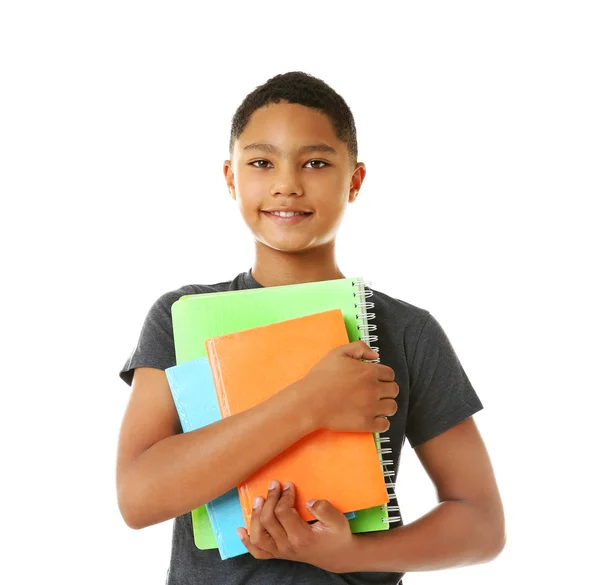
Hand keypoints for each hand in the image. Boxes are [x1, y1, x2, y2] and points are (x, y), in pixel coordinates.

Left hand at [237, 480, 355, 573]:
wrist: (337, 556)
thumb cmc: (337, 536)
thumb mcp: (338, 520)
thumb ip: (324, 509)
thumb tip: (307, 501)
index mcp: (301, 537)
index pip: (283, 512)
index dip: (284, 495)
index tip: (288, 485)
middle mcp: (287, 546)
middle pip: (268, 520)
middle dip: (270, 499)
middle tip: (274, 484)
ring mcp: (280, 552)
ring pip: (258, 536)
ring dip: (255, 516)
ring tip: (259, 499)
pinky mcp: (278, 554)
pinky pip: (258, 552)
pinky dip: (247, 542)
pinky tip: (241, 530)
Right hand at [294, 340, 398, 432]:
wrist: (310, 401)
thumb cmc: (321, 377)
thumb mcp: (338, 353)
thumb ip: (359, 347)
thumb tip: (375, 355)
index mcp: (369, 372)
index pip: (390, 374)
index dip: (384, 376)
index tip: (378, 380)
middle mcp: (373, 389)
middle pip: (394, 390)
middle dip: (387, 390)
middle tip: (377, 392)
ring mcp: (371, 408)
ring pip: (392, 407)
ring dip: (387, 405)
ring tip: (377, 405)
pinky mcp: (366, 423)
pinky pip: (385, 425)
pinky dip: (382, 422)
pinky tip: (373, 418)